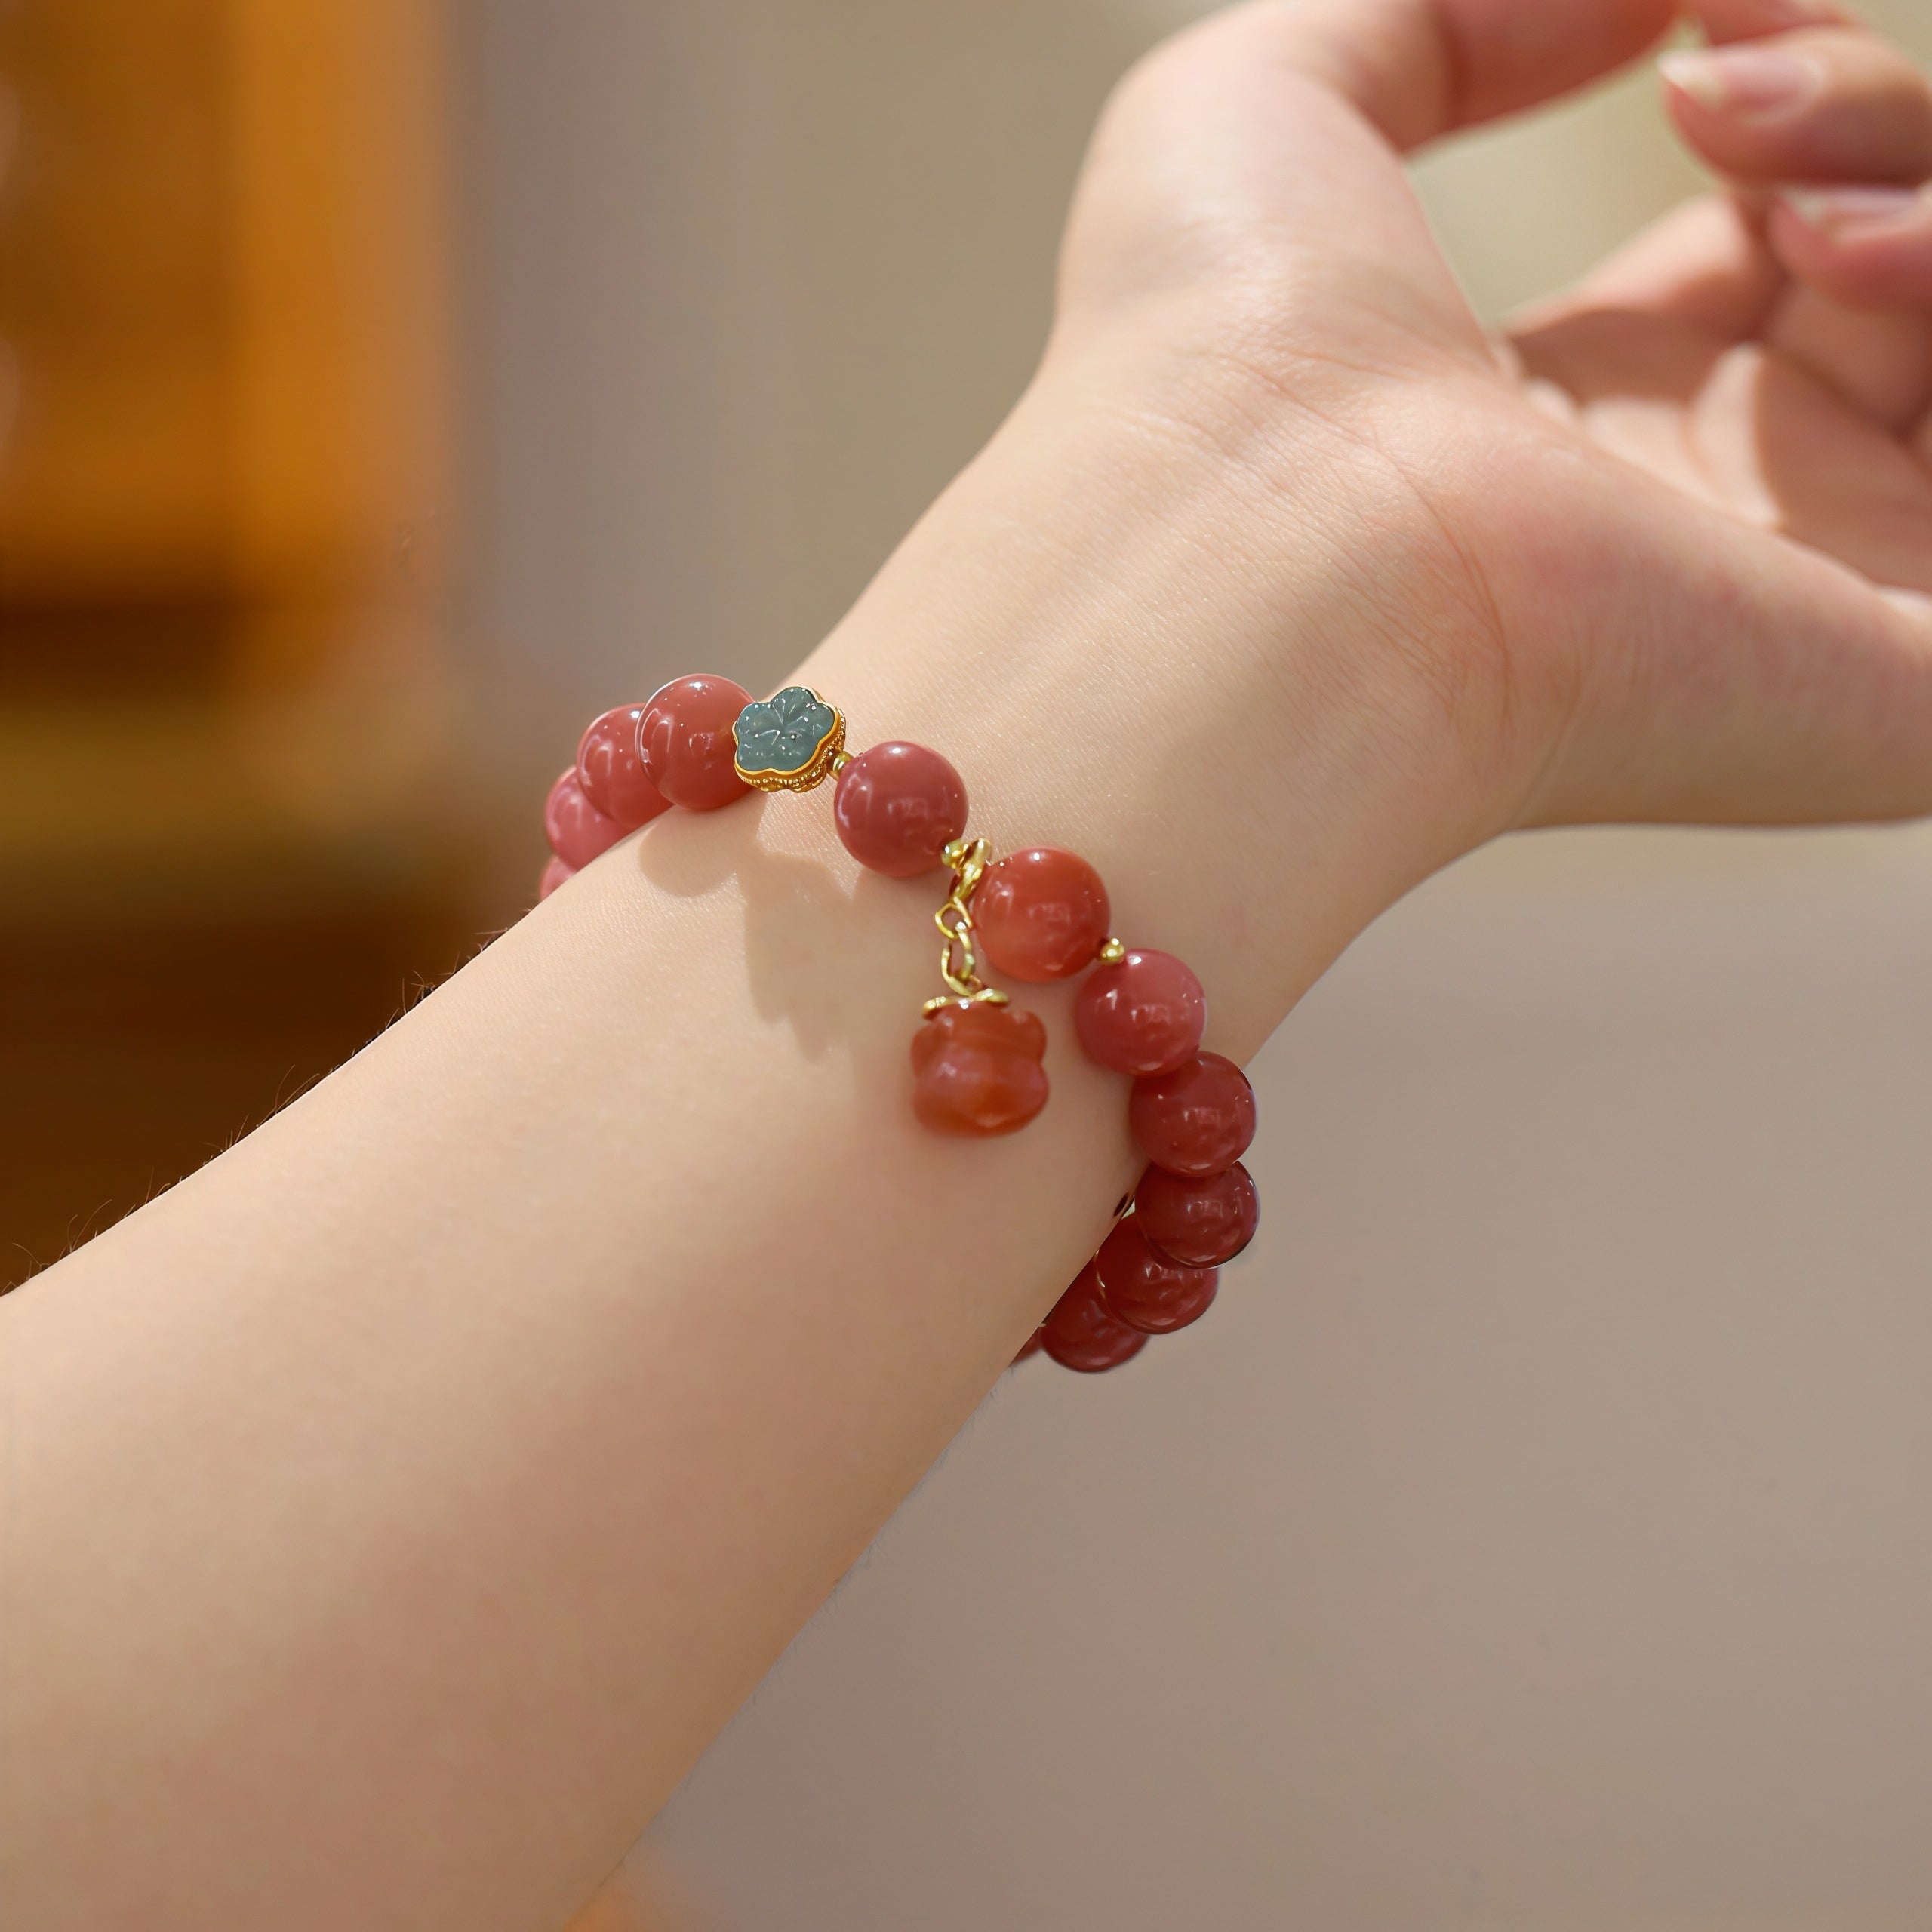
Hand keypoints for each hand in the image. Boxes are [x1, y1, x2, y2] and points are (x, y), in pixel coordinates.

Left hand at [1046, 0, 1931, 838]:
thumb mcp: (1280, 105)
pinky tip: (1842, 272)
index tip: (1704, 23)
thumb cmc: (1210, 365)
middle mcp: (1704, 517)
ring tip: (1789, 218)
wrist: (1244, 556)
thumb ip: (1459, 10)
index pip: (1775, 238)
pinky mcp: (1911, 692)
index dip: (1794, 93)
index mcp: (1574, 422)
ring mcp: (1816, 604)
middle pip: (1900, 267)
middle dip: (1867, 116)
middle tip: (1713, 104)